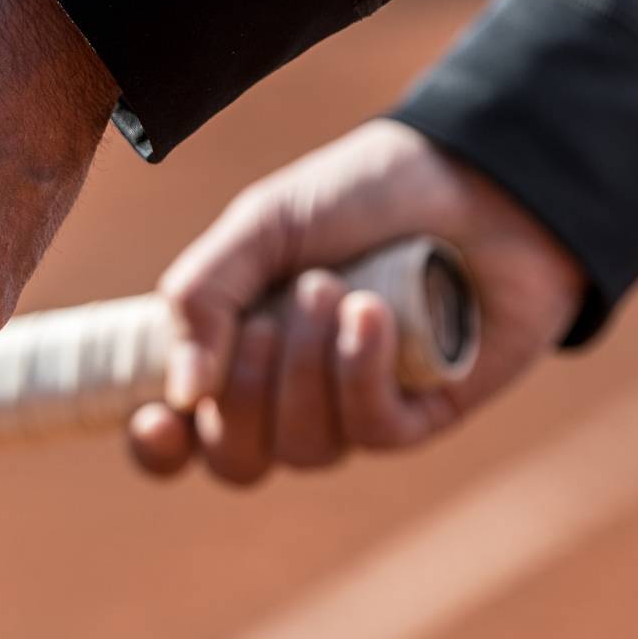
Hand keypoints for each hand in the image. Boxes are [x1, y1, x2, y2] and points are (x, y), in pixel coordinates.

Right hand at [127, 118, 584, 482]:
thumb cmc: (363, 195)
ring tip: (335, 289)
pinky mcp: (419, 416)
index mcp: (234, 350)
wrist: (478, 177)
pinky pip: (370, 432)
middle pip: (235, 461)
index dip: (159, 449)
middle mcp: (288, 394)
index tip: (160, 415)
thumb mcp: (262, 225)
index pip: (180, 439)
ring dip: (307, 367)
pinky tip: (375, 313)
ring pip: (303, 449)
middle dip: (242, 397)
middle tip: (271, 318)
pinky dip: (360, 371)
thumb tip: (178, 393)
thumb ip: (202, 296)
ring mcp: (353, 410)